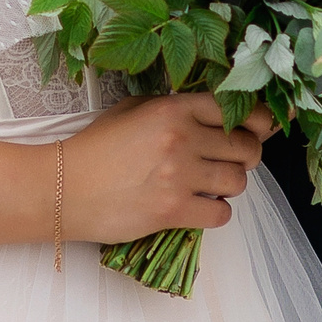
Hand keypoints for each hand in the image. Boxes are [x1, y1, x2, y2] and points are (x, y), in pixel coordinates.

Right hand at [59, 92, 274, 244]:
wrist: (62, 188)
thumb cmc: (96, 148)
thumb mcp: (134, 110)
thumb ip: (177, 107)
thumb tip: (220, 114)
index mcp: (174, 109)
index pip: (237, 110)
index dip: (258, 122)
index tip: (259, 131)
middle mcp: (182, 138)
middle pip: (246, 148)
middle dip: (246, 157)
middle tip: (231, 162)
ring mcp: (179, 176)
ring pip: (238, 182)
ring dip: (230, 186)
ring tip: (210, 185)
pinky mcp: (173, 211)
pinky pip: (221, 214)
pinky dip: (216, 212)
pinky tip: (200, 207)